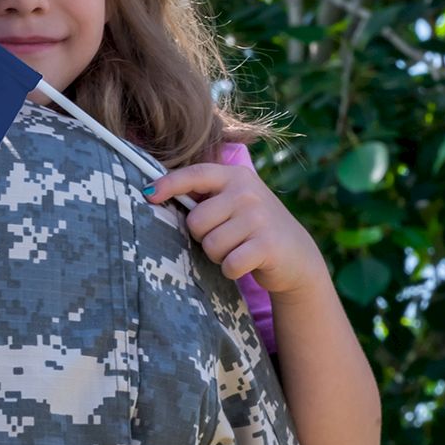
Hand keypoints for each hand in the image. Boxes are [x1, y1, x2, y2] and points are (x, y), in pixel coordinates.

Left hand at [146, 161, 326, 296]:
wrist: (296, 256)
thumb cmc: (251, 228)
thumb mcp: (232, 202)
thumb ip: (203, 196)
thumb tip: (151, 192)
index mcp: (235, 176)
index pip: (195, 174)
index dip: (168, 184)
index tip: (148, 194)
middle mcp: (247, 192)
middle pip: (196, 221)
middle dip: (202, 236)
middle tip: (224, 237)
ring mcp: (259, 217)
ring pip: (211, 244)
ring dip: (218, 255)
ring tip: (237, 248)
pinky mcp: (267, 245)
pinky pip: (228, 263)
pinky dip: (231, 269)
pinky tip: (246, 263)